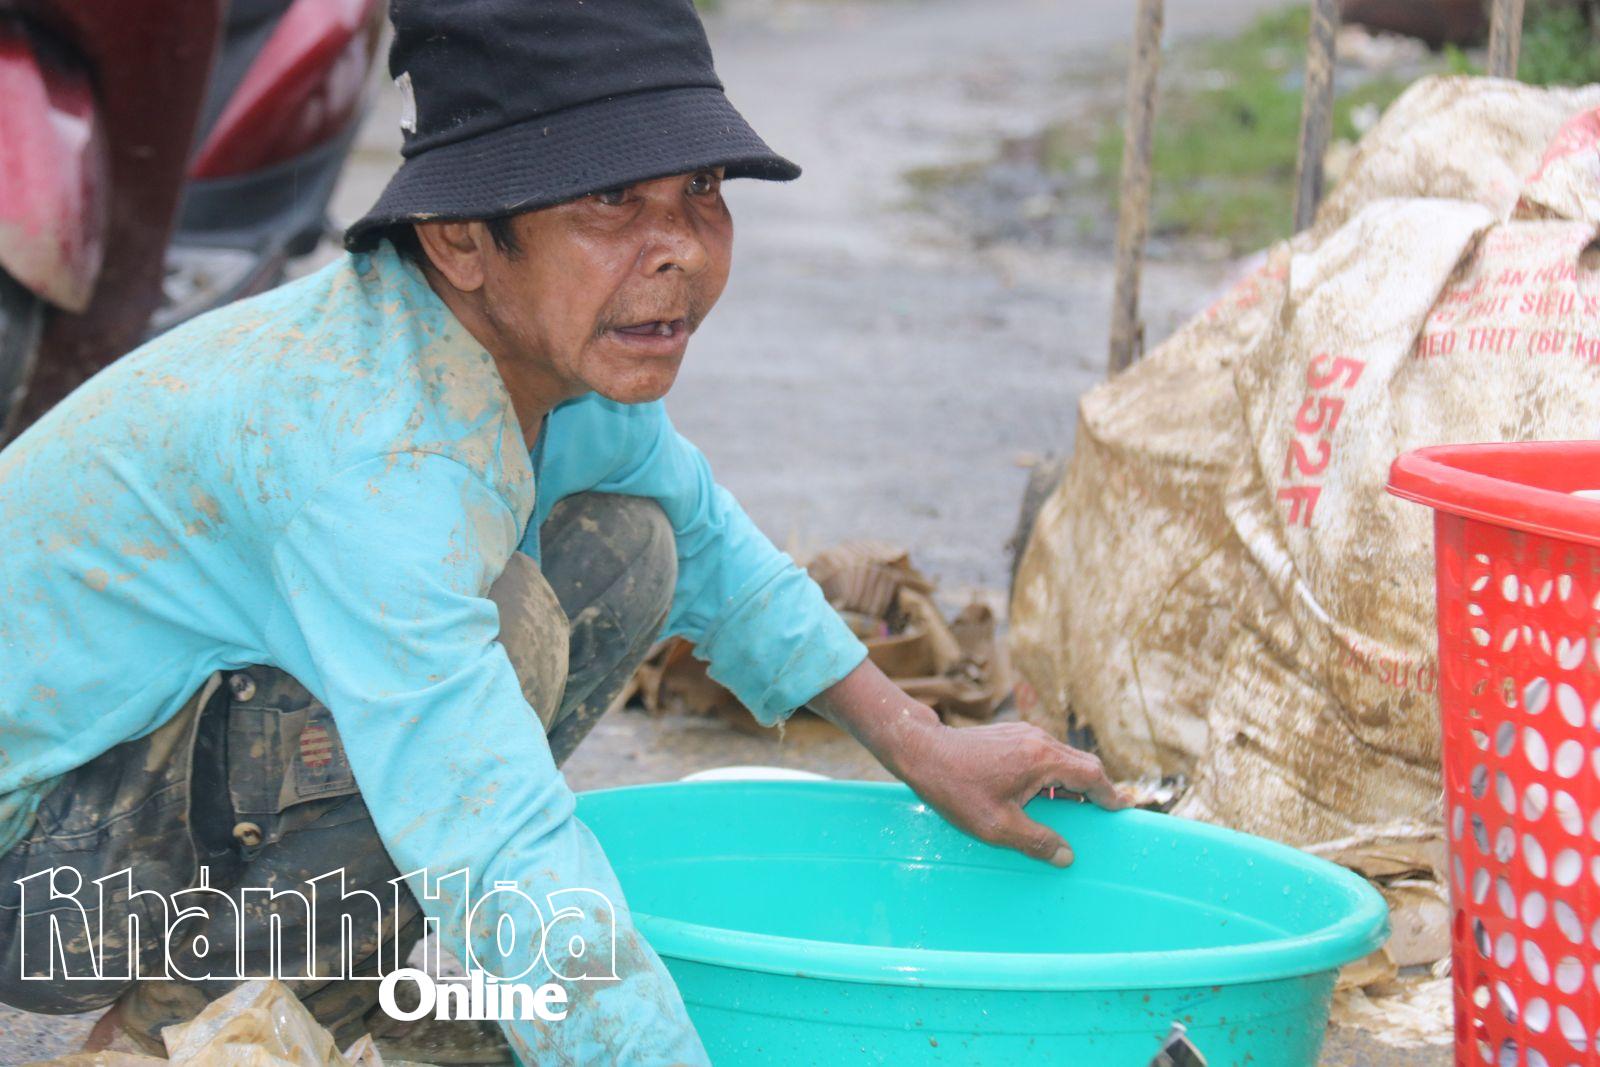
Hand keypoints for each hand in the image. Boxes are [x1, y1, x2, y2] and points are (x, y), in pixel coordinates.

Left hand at [809, 660, 1126, 867]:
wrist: (921, 752)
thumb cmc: (956, 789)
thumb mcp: (997, 825)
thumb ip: (1036, 841)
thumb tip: (1067, 857)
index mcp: (1041, 759)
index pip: (1092, 775)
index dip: (1109, 796)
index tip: (1118, 814)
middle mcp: (1038, 740)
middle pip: (1081, 763)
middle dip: (1092, 790)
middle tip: (1095, 817)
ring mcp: (1024, 733)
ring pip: (1062, 758)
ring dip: (1069, 783)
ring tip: (1066, 812)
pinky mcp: (1010, 734)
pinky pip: (1043, 754)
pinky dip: (1051, 774)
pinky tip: (1037, 797)